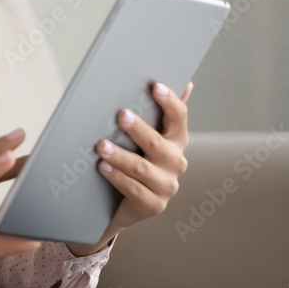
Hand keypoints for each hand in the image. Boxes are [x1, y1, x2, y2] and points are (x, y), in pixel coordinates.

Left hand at [96, 80, 192, 231]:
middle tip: (121, 115)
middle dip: (139, 129)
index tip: (155, 86)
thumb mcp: (144, 136)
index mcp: (176, 141)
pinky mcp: (153, 205)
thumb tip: (187, 83)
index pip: (179, 118)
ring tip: (101, 146)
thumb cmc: (135, 159)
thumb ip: (160, 112)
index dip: (170, 102)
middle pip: (158, 144)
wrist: (122, 202)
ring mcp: (166, 186)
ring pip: (142, 168)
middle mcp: (175, 163)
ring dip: (120, 156)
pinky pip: (133, 189)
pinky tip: (103, 167)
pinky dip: (117, 177)